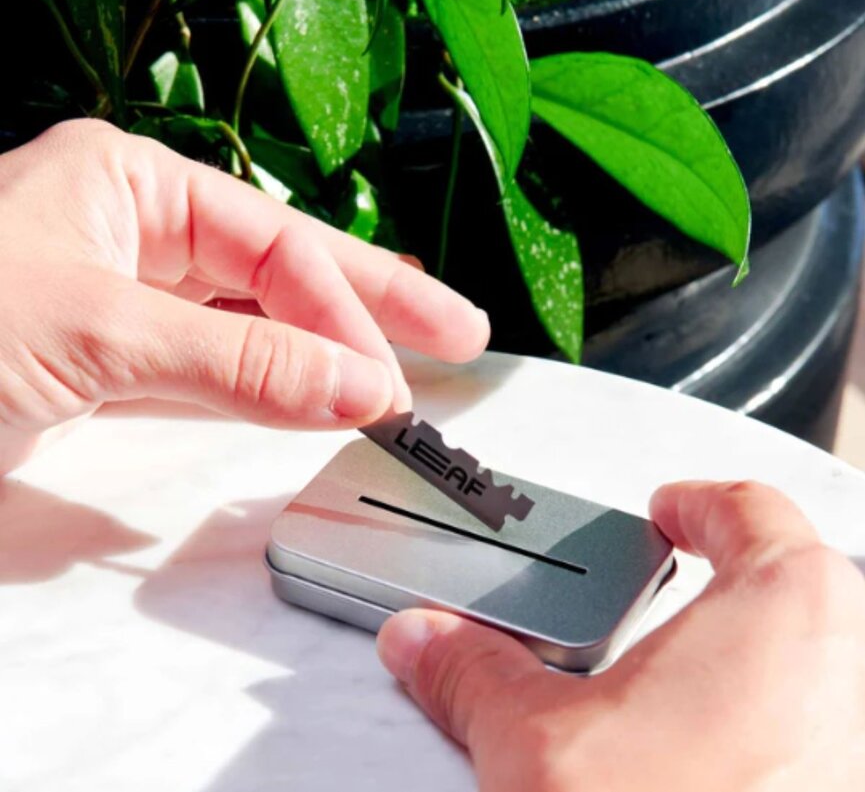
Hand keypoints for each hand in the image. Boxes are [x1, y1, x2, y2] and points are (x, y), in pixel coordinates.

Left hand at [0, 120, 488, 472]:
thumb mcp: (97, 335)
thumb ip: (240, 364)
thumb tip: (358, 389)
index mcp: (128, 184)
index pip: (271, 249)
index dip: (339, 318)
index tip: (388, 386)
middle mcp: (132, 232)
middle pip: (281, 270)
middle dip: (371, 304)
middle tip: (457, 332)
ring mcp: (123, 298)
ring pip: (251, 321)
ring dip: (324, 350)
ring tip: (401, 364)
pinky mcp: (106, 361)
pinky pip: (212, 367)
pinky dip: (265, 386)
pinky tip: (312, 392)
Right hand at [377, 481, 864, 790]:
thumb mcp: (542, 749)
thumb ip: (476, 675)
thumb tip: (426, 644)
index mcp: (786, 610)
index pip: (748, 509)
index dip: (698, 503)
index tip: (669, 511)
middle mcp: (851, 668)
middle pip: (794, 580)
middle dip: (730, 581)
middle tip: (669, 601)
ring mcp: (860, 736)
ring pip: (821, 658)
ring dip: (759, 658)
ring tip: (682, 691)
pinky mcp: (853, 783)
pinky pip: (828, 726)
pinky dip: (779, 723)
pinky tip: (712, 762)